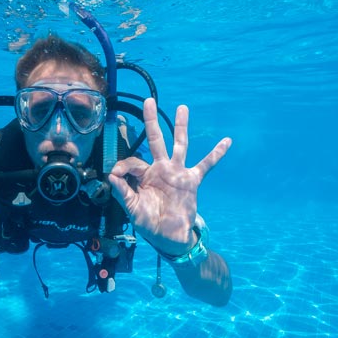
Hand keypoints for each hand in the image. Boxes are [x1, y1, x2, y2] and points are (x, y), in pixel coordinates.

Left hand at [108, 98, 230, 255]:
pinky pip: (206, 165)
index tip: (116, 176)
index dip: (123, 167)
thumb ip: (122, 191)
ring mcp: (177, 172)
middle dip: (151, 120)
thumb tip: (111, 174)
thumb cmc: (149, 222)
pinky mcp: (191, 180)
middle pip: (155, 139)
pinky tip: (226, 141)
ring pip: (179, 144)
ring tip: (182, 108)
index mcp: (143, 175)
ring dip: (180, 126)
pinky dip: (216, 154)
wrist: (170, 237)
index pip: (132, 161)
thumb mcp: (132, 208)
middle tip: (148, 100)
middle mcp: (160, 169)